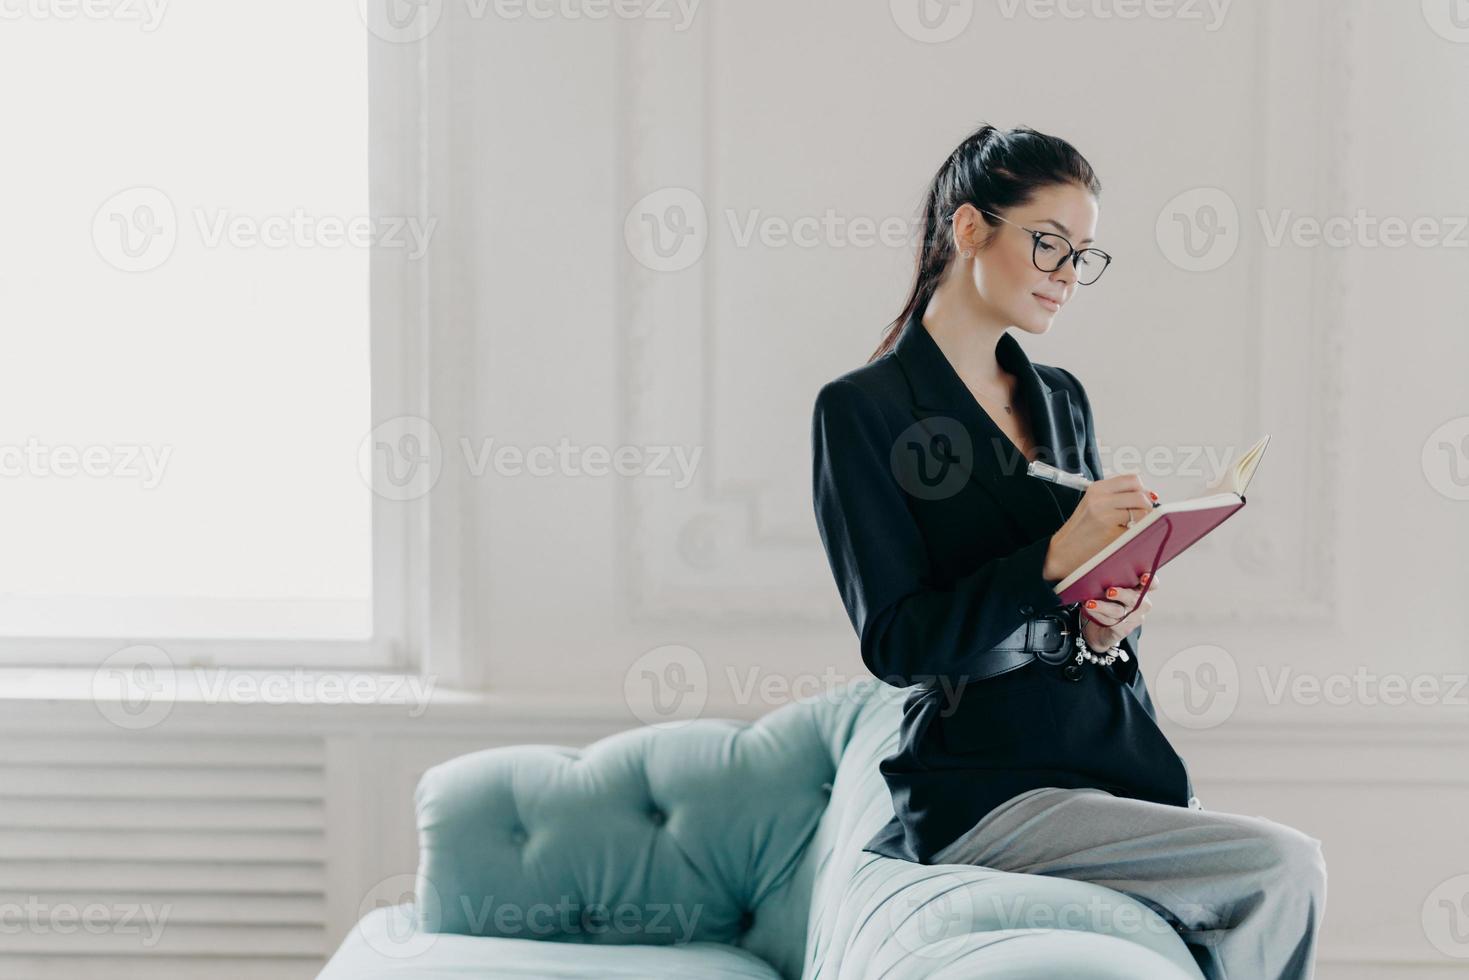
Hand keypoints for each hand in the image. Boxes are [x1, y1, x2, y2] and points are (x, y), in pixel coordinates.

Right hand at [1043, 472, 1157, 582]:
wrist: (1063, 552)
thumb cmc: (1080, 531)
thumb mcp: (1093, 504)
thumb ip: (1116, 496)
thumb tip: (1149, 495)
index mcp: (1097, 489)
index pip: (1132, 480)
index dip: (1143, 490)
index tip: (1143, 499)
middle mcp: (1100, 499)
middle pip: (1140, 495)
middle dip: (1147, 506)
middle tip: (1142, 516)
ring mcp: (1105, 516)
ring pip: (1142, 511)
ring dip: (1144, 520)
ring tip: (1133, 527)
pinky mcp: (1111, 533)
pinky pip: (1137, 529)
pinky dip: (1137, 533)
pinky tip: (1125, 537)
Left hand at [1081, 571, 1157, 652]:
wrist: (1099, 627)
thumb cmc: (1106, 600)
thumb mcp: (1110, 587)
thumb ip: (1110, 580)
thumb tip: (1096, 573)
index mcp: (1140, 589)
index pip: (1152, 584)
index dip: (1150, 581)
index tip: (1144, 577)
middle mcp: (1141, 604)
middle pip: (1135, 598)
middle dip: (1122, 594)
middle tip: (1109, 592)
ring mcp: (1135, 618)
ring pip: (1119, 611)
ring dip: (1103, 607)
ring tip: (1090, 603)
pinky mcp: (1124, 629)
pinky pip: (1111, 622)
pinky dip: (1097, 615)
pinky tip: (1089, 609)